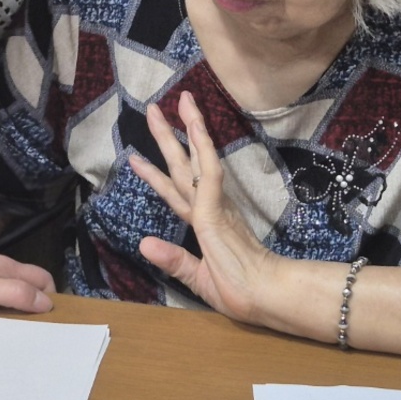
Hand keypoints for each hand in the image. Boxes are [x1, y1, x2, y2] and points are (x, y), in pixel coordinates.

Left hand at [0, 241, 54, 313]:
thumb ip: (15, 293)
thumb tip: (46, 301)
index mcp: (5, 268)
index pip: (41, 278)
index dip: (50, 295)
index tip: (52, 317)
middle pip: (26, 279)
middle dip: (36, 296)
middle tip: (36, 322)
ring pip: (6, 280)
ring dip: (16, 297)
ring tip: (15, 320)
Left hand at [130, 92, 277, 322]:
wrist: (264, 297)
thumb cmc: (239, 291)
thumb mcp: (198, 278)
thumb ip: (173, 260)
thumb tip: (143, 244)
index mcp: (204, 223)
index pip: (176, 192)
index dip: (156, 174)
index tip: (136, 156)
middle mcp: (208, 208)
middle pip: (183, 166)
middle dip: (168, 137)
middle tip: (152, 108)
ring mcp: (213, 206)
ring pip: (196, 161)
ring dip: (186, 131)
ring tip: (176, 102)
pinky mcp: (217, 210)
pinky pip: (209, 174)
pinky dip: (202, 151)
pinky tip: (195, 128)